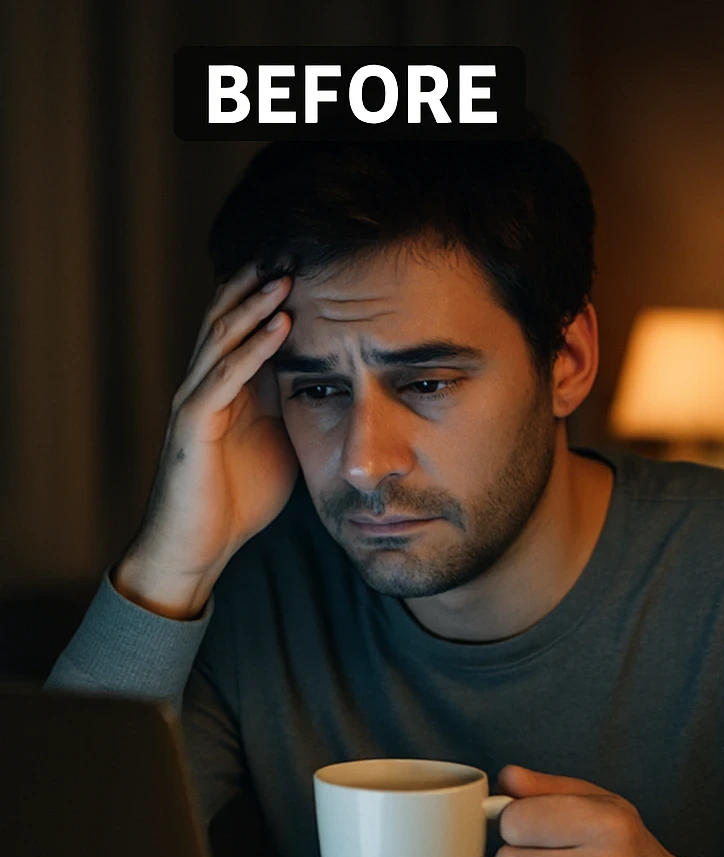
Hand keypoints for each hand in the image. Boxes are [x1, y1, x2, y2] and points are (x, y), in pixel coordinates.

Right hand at [114, 264, 297, 618]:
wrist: (198, 547)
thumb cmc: (239, 497)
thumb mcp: (280, 441)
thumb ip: (294, 407)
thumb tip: (335, 383)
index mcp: (229, 387)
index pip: (244, 325)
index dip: (267, 294)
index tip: (306, 262)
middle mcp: (207, 385)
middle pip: (228, 318)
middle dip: (257, 283)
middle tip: (293, 247)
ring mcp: (196, 401)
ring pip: (222, 338)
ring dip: (256, 304)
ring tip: (287, 274)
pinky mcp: (193, 426)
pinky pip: (224, 378)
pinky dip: (252, 349)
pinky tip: (279, 325)